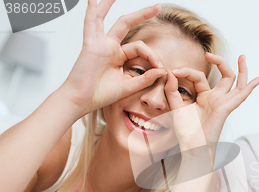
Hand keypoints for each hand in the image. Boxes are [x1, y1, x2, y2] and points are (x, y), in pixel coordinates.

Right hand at [61, 0, 165, 116]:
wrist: (82, 101)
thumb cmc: (100, 95)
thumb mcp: (129, 86)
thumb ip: (145, 78)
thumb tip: (162, 70)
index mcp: (118, 56)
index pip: (139, 48)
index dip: (152, 56)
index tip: (161, 67)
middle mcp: (108, 47)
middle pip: (126, 24)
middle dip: (142, 15)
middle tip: (158, 6)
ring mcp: (99, 44)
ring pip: (106, 18)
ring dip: (110, 3)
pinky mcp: (90, 45)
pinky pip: (90, 24)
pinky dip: (92, 11)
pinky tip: (93, 0)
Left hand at [163, 54, 258, 147]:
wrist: (191, 147)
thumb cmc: (185, 131)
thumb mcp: (175, 106)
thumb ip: (172, 90)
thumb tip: (171, 72)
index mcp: (205, 97)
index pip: (199, 77)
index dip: (186, 71)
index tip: (173, 72)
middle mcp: (216, 98)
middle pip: (225, 76)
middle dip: (220, 62)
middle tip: (208, 53)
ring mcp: (223, 102)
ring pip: (237, 83)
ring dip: (242, 70)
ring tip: (242, 56)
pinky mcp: (226, 108)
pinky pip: (241, 95)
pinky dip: (251, 86)